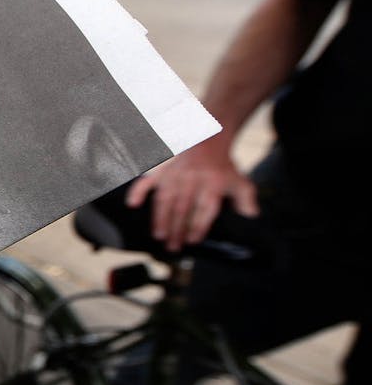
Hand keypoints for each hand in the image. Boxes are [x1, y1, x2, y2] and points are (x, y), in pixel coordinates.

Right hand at [125, 139, 258, 250]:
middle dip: (177, 229)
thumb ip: (246, 200)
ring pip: (165, 199)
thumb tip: (252, 216)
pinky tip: (132, 204)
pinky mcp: (163, 170)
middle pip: (183, 208)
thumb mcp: (240, 181)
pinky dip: (138, 191)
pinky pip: (148, 180)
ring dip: (160, 218)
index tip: (193, 240)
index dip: (198, 225)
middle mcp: (193, 179)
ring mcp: (175, 174)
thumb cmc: (222, 167)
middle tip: (173, 246)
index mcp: (213, 183)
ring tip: (158, 235)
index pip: (205, 208)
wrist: (210, 138)